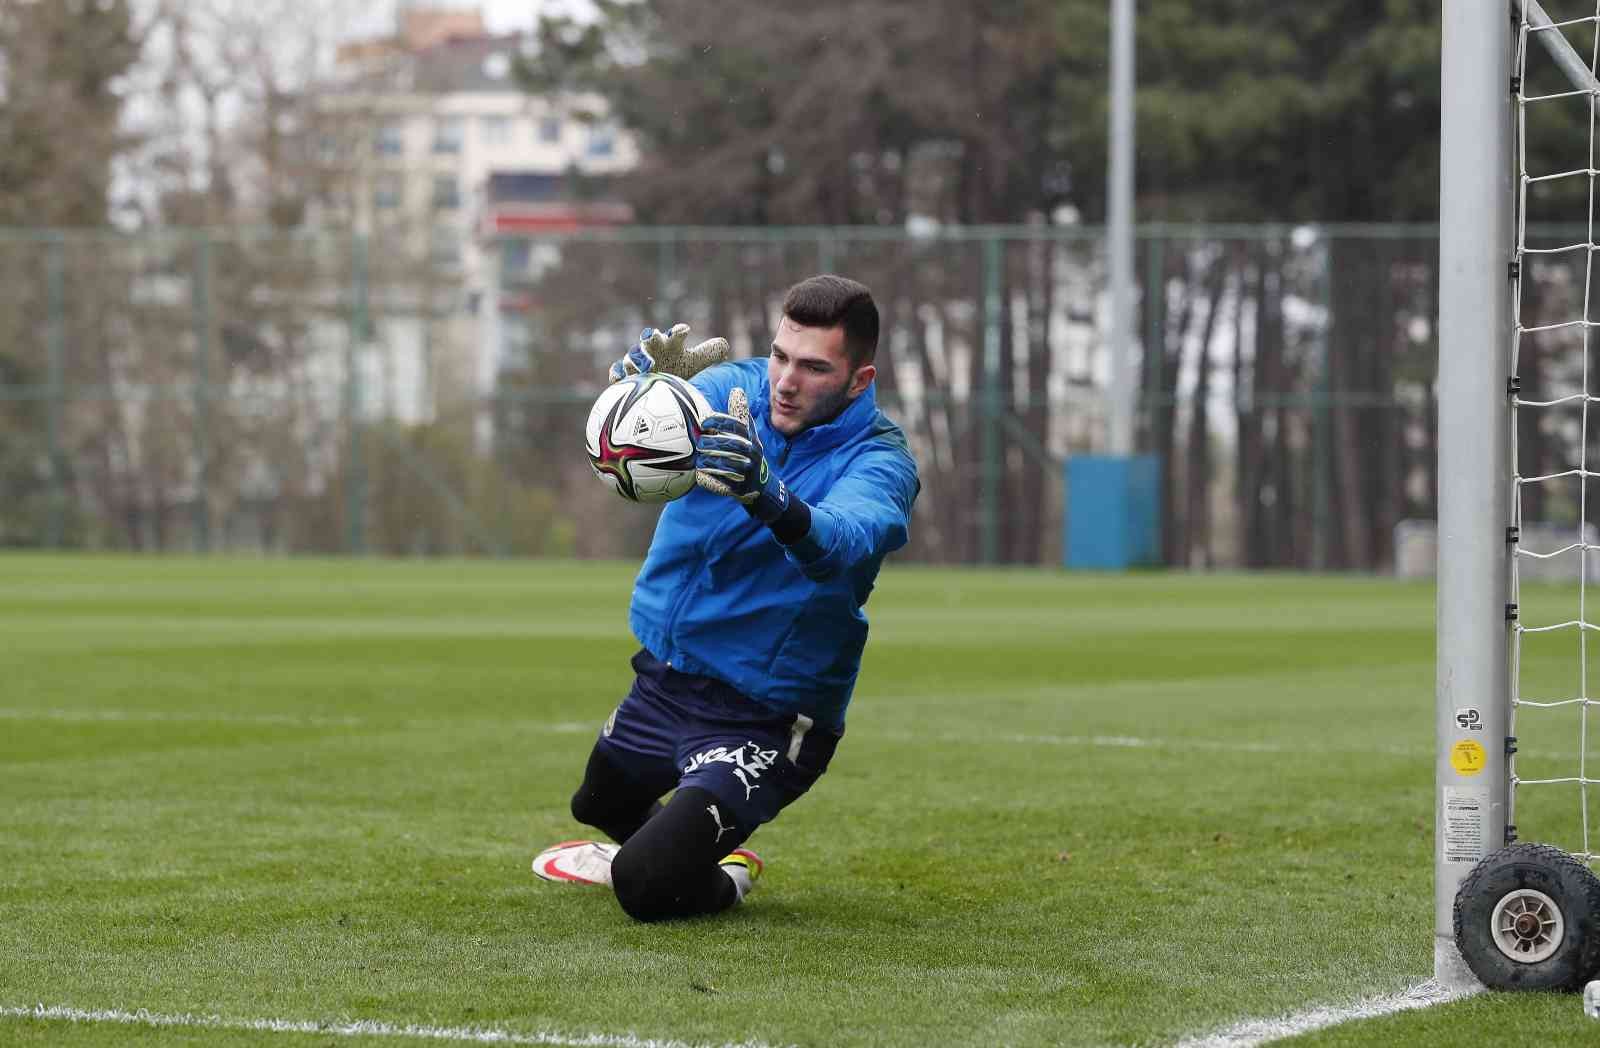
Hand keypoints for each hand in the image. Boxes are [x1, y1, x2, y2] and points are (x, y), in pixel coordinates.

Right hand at [607, 323, 728, 382]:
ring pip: (632, 357)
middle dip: (650, 337)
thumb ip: (711, 352)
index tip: (685, 330)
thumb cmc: (677, 369)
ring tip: (643, 364)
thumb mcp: (695, 362)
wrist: (657, 386)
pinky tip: (619, 374)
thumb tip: (724, 345)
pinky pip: (616, 373)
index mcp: (670, 345)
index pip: (676, 335)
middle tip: (653, 335)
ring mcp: (637, 363)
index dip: (679, 331)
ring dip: (636, 358)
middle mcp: (653, 351)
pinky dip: (617, 372)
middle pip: (649, 340)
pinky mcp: (625, 377)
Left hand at [695, 387, 789, 521]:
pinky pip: (721, 482)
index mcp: (751, 438)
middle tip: (700, 443)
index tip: (703, 421)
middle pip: (730, 444)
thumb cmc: (748, 453)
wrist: (760, 485)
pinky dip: (709, 478)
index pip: (736, 425)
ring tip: (700, 459)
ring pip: (724, 464)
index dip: (719, 421)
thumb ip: (741, 414)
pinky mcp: (740, 487)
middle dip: (711, 443)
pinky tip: (701, 473)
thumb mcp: (748, 434)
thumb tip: (737, 390)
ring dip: (708, 461)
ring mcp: (747, 471)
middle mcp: (752, 453)